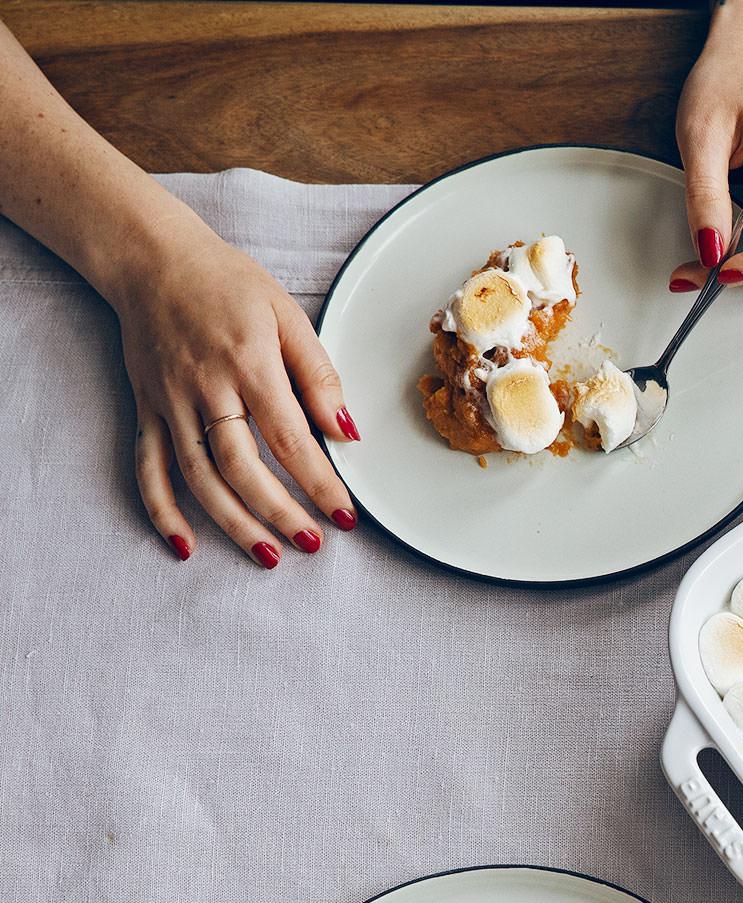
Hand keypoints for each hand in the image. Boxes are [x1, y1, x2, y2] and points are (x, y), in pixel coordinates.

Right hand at [109, 226, 356, 564]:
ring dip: (232, 522)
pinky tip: (185, 546)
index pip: (290, 439)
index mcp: (248, 363)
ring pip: (198, 476)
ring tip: (267, 556)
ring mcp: (168, 401)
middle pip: (241, 466)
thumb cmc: (227, 283)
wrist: (150, 257)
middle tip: (311, 543)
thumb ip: (319, 376)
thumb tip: (347, 431)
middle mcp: (204, 388)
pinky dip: (162, 510)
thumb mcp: (287, 315)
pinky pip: (148, 467)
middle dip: (279, 511)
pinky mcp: (145, 407)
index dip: (320, 483)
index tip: (346, 515)